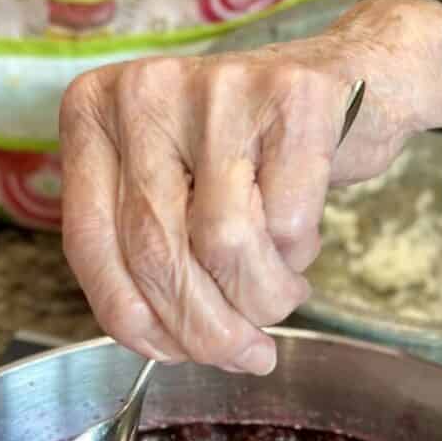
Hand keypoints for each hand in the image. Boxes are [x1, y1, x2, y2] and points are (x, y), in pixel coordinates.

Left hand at [59, 0, 441, 374]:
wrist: (350, 85)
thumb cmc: (251, 155)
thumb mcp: (178, 193)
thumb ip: (157, 257)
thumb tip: (178, 349)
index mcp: (93, 115)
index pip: (91, 247)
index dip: (136, 322)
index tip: (179, 355)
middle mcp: (143, 92)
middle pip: (158, 253)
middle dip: (207, 329)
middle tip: (248, 354)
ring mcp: (217, 89)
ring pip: (223, 246)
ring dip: (261, 299)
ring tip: (283, 294)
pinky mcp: (290, 99)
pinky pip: (285, 223)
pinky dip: (297, 257)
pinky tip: (303, 245)